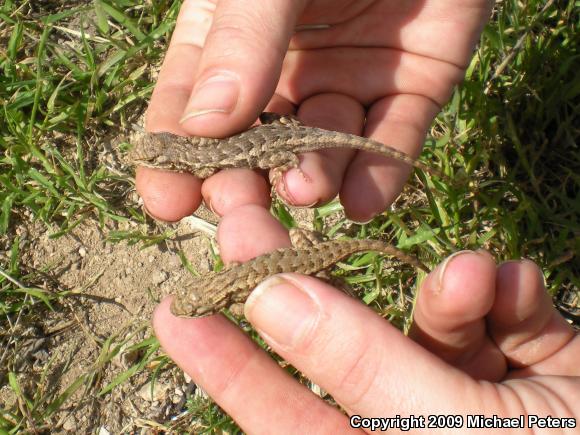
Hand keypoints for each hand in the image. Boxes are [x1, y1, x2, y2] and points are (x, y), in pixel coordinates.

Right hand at [138, 0, 492, 221]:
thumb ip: (241, 37)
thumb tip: (202, 125)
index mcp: (233, 38)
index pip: (192, 105)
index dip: (176, 154)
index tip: (166, 200)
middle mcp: (286, 70)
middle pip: (255, 144)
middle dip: (245, 183)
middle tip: (240, 215)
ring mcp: (348, 83)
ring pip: (324, 149)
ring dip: (314, 178)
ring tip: (306, 189)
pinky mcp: (412, 89)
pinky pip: (393, 138)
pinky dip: (380, 172)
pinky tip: (364, 200)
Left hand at [153, 206, 578, 432]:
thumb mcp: (454, 431)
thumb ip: (361, 367)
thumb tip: (270, 299)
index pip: (283, 417)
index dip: (227, 366)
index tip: (175, 309)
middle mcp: (411, 423)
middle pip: (343, 347)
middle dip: (307, 284)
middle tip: (246, 221)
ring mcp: (467, 389)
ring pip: (429, 320)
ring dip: (452, 296)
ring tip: (479, 281)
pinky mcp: (522, 357)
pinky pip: (499, 311)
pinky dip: (512, 296)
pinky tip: (524, 292)